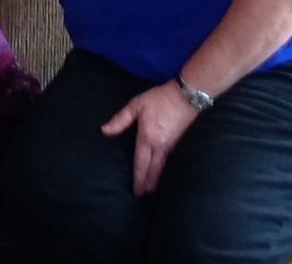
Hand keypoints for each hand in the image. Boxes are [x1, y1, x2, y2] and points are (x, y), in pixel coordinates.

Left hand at [102, 81, 200, 195]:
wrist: (186, 96)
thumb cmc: (159, 99)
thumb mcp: (136, 105)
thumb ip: (120, 120)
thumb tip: (104, 131)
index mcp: (148, 138)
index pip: (141, 163)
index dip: (139, 178)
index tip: (136, 191)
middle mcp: (161, 146)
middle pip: (154, 171)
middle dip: (149, 184)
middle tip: (143, 196)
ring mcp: (173, 146)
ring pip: (164, 168)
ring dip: (157, 180)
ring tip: (152, 190)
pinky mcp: (181, 144)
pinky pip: (171, 162)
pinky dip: (166, 171)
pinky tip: (164, 174)